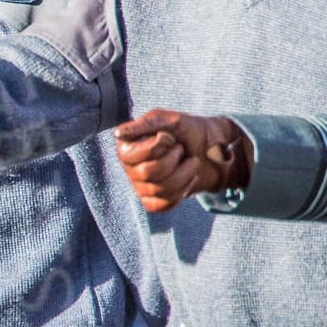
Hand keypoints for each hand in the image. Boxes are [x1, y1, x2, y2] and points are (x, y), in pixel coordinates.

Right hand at [114, 109, 249, 212]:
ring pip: (161, 189)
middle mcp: (129, 169)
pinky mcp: (152, 201)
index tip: (170, 137)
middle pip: (148, 172)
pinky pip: (163, 204)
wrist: (209, 149)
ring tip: (191, 162)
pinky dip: (182, 191)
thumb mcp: (170, 121)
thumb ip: (145, 125)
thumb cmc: (188, 131)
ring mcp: (140, 187)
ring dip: (186, 173)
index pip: (136, 154)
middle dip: (174, 158)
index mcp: (127, 148)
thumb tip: (117, 134)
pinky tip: (187, 179)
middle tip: (181, 149)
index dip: (160, 145)